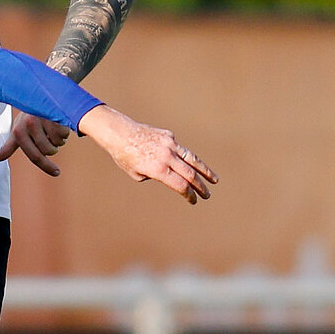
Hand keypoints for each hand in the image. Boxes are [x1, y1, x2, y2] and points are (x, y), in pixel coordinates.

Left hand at [0, 112, 72, 176]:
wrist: (41, 96)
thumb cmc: (28, 117)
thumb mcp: (17, 131)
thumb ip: (8, 146)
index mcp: (19, 132)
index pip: (34, 156)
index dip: (47, 167)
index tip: (57, 173)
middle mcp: (29, 125)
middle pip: (49, 151)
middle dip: (52, 148)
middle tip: (48, 137)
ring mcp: (43, 118)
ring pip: (58, 142)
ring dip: (59, 139)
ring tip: (52, 129)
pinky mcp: (56, 113)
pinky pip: (64, 133)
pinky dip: (64, 131)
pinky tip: (58, 123)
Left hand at [76, 105, 216, 204]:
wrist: (120, 133)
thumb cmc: (125, 156)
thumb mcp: (137, 174)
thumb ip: (155, 176)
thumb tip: (169, 175)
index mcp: (158, 169)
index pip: (180, 185)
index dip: (189, 195)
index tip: (194, 200)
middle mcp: (166, 157)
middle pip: (190, 174)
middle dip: (200, 186)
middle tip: (207, 195)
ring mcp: (170, 145)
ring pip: (192, 159)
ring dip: (205, 171)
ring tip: (214, 180)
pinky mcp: (169, 136)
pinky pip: (181, 149)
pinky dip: (187, 157)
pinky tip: (193, 164)